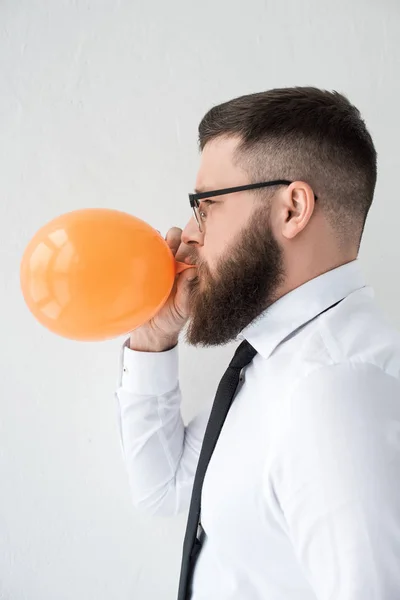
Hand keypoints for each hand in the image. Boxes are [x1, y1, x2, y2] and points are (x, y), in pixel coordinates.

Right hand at [129, 227, 195, 349]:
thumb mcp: (182, 308)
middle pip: (181, 240)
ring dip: (164, 240)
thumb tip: (192, 271)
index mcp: (188, 271)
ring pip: (163, 241)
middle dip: (181, 241)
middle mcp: (176, 264)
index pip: (196, 251)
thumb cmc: (171, 319)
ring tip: (162, 250)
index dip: (196, 249)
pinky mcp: (144, 265)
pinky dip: (145, 243)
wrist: (150, 331)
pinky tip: (145, 248)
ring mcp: (159, 263)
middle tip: (178, 256)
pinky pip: (145, 249)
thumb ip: (187, 291)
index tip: (191, 258)